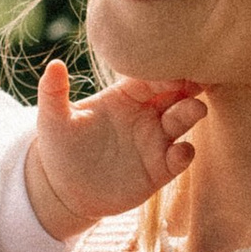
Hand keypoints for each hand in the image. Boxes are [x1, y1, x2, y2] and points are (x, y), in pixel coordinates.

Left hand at [21, 62, 201, 239]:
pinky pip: (179, 158)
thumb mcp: (53, 119)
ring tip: (195, 109)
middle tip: (198, 81)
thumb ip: (53, 92)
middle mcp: (146, 114)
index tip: (175, 63)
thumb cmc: (60, 147)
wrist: (64, 188)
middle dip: (187, 86)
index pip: (149, 76)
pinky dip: (184, 154)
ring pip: (181, 121)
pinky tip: (179, 151)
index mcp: (125, 95)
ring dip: (190, 113)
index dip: (163, 70)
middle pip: (174, 94)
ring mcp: (155, 141)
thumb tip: (53, 64)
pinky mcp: (159, 169)